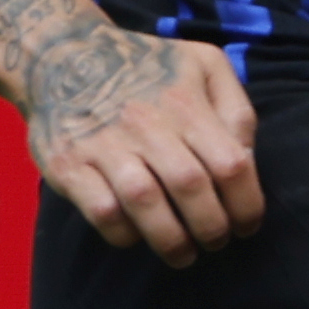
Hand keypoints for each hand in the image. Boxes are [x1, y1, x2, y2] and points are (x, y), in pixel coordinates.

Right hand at [29, 27, 262, 266]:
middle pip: (191, 187)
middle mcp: (146, 122)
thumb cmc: (145, 67)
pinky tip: (136, 235)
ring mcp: (104, 144)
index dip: (246, 205)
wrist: (62, 54)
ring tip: (183, 254)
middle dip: (212, 228)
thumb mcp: (202, 63)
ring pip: (145, 203)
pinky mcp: (68, 164)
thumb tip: (246, 156)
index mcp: (184, 101)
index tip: (246, 225)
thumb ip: (235, 107)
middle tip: (216, 242)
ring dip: (171, 240)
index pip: (231, 164)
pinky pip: (102, 210)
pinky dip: (124, 233)